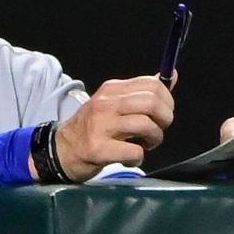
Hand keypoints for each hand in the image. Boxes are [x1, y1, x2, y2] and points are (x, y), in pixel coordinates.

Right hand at [43, 76, 174, 181]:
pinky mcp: (98, 148)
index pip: (151, 84)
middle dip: (165, 119)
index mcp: (112, 89)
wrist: (63, 150)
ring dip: (154, 139)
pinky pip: (135, 151)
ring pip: (147, 125)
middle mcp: (106, 103)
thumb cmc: (94, 127)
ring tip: (144, 144)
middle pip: (152, 102)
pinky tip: (129, 157)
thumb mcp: (115, 104)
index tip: (163, 113)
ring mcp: (100, 125)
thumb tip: (170, 76)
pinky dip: (138, 157)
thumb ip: (142, 92)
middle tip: (157, 130)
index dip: (167, 100)